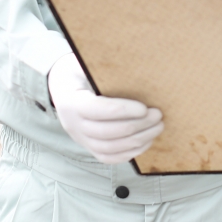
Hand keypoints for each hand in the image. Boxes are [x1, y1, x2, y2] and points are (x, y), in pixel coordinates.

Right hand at [47, 58, 163, 163]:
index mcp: (71, 101)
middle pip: (107, 132)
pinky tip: (146, 141)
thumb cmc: (80, 72)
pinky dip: (130, 152)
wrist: (63, 87)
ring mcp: (80, 139)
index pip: (97, 110)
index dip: (122, 111)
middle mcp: (73, 124)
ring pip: (110, 148)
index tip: (144, 107)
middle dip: (137, 125)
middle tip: (157, 115)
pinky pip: (109, 157)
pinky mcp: (89, 147)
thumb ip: (103, 68)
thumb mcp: (86, 64)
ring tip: (157, 127)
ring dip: (138, 140)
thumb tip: (135, 63)